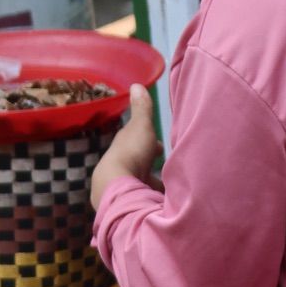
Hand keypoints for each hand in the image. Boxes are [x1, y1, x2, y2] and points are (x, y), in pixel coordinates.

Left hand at [91, 83, 163, 210]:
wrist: (116, 186)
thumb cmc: (131, 153)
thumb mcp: (141, 126)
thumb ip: (142, 108)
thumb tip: (136, 84)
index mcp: (123, 146)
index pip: (137, 143)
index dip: (150, 144)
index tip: (161, 147)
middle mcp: (120, 164)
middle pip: (139, 163)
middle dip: (151, 164)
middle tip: (166, 166)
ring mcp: (123, 183)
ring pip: (140, 181)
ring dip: (151, 182)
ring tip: (168, 187)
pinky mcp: (127, 201)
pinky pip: (143, 197)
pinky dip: (152, 197)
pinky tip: (163, 202)